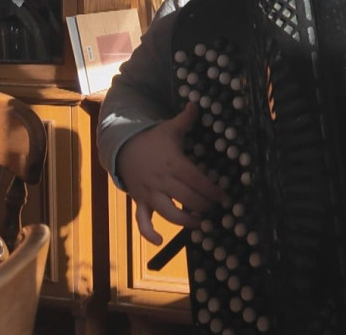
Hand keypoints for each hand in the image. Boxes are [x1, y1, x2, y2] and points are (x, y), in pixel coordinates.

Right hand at [116, 102, 225, 243]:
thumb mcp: (169, 128)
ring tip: (199, 223)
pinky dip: (148, 233)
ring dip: (185, 221)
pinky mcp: (140, 201)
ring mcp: (149, 192)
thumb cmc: (151, 138)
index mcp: (173, 162)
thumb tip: (196, 103)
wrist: (121, 146)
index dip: (211, 190)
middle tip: (214, 209)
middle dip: (203, 206)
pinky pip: (142, 220)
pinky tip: (159, 241)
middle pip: (187, 198)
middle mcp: (162, 180)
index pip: (196, 180)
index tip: (224, 197)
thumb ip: (185, 119)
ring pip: (168, 213)